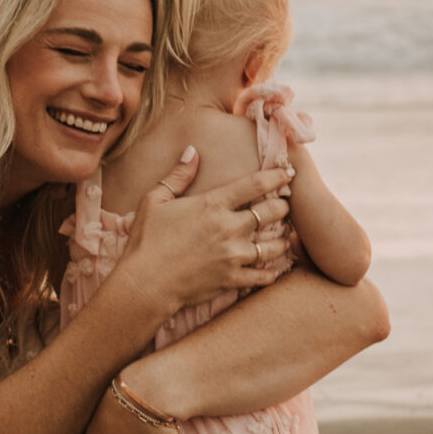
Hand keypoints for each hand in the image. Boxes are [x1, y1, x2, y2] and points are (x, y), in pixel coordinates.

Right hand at [116, 148, 295, 313]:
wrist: (145, 283)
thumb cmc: (146, 240)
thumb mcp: (155, 200)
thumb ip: (178, 175)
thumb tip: (192, 151)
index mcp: (212, 204)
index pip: (255, 185)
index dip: (276, 176)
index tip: (287, 173)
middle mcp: (229, 228)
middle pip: (273, 212)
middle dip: (283, 207)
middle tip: (283, 207)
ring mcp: (233, 256)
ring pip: (274, 245)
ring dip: (282, 240)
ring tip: (284, 237)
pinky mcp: (232, 279)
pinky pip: (264, 276)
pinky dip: (272, 272)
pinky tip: (273, 268)